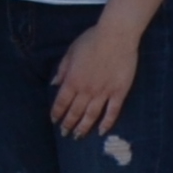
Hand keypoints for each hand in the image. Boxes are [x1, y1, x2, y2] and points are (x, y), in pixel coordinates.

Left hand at [49, 18, 143, 141]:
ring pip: (91, 116)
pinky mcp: (119, 93)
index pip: (61, 102)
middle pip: (75, 112)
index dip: (57, 113)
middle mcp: (86, 90)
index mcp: (72, 80)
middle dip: (68, 124)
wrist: (116, 36)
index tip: (54, 120)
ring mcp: (103, 93)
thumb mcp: (70, 51)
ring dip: (84, 127)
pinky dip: (106, 123)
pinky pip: (112, 112)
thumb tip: (54, 84)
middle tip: (65, 133)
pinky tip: (101, 131)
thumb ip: (62, 69)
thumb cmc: (91, 40)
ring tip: (78, 136)